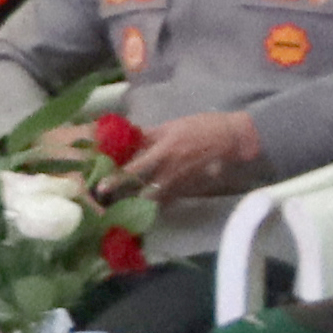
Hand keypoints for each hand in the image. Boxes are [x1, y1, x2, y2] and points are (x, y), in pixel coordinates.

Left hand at [120, 107, 265, 196]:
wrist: (231, 137)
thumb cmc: (201, 126)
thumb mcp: (172, 126)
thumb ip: (149, 135)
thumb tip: (126, 138)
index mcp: (164, 151)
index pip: (135, 168)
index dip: (117, 178)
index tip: (101, 186)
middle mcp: (170, 169)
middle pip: (143, 189)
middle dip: (127, 197)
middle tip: (111, 202)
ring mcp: (181, 180)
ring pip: (156, 197)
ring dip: (141, 202)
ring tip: (128, 206)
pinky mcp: (191, 185)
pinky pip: (171, 197)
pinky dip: (159, 202)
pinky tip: (151, 205)